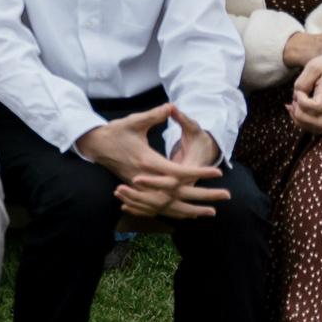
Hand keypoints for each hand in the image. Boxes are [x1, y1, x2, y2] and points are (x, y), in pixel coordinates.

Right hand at [77, 103, 227, 217]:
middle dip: (203, 195)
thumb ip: (154, 115)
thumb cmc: (115, 132)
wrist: (94, 145)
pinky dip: (175, 212)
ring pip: (168, 204)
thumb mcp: (134, 121)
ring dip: (191, 209)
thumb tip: (172, 106)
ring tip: (212, 212)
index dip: (199, 172)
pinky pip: (158, 207)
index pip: (177, 171)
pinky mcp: (138, 190)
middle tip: (226, 195)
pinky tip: (189, 215)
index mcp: (146, 160)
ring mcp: (140, 186)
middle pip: (177, 192)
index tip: (217, 172)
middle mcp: (144, 177)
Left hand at [290, 51, 321, 133]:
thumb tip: (297, 96)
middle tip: (294, 103)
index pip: (317, 107)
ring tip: (293, 107)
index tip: (299, 92)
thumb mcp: (313, 66)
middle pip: (319, 125)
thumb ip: (302, 82)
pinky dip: (303, 121)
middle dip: (300, 118)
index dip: (303, 103)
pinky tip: (296, 108)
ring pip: (318, 128)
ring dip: (301, 121)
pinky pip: (317, 124)